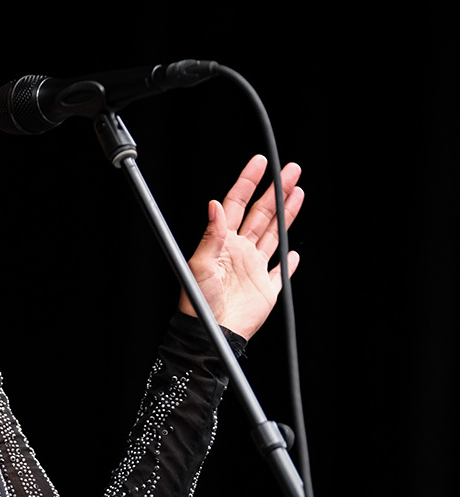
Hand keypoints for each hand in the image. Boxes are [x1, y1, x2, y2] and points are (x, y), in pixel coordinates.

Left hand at [180, 154, 303, 339]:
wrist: (210, 334)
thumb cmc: (198, 302)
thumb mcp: (200, 265)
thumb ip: (212, 235)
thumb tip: (215, 205)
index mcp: (223, 243)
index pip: (237, 204)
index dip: (248, 182)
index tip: (259, 162)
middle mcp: (240, 251)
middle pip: (262, 214)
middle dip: (276, 190)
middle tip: (291, 169)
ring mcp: (254, 269)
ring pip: (274, 235)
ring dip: (286, 214)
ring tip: (298, 192)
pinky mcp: (266, 290)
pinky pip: (280, 273)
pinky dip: (289, 263)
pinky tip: (294, 253)